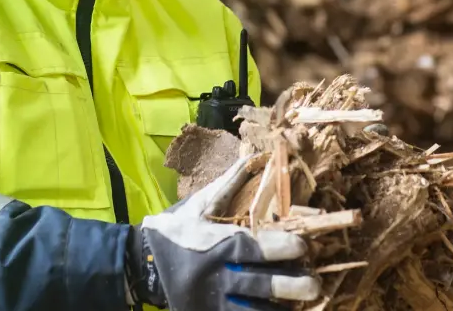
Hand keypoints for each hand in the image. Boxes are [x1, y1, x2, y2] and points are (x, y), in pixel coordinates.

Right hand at [125, 157, 320, 309]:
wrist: (139, 264)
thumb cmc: (175, 229)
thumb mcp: (198, 204)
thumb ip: (228, 184)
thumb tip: (255, 157)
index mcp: (215, 245)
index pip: (254, 247)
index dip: (282, 248)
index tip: (303, 247)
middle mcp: (215, 276)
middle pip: (260, 284)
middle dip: (292, 286)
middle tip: (313, 285)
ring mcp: (210, 301)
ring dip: (280, 309)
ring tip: (303, 306)